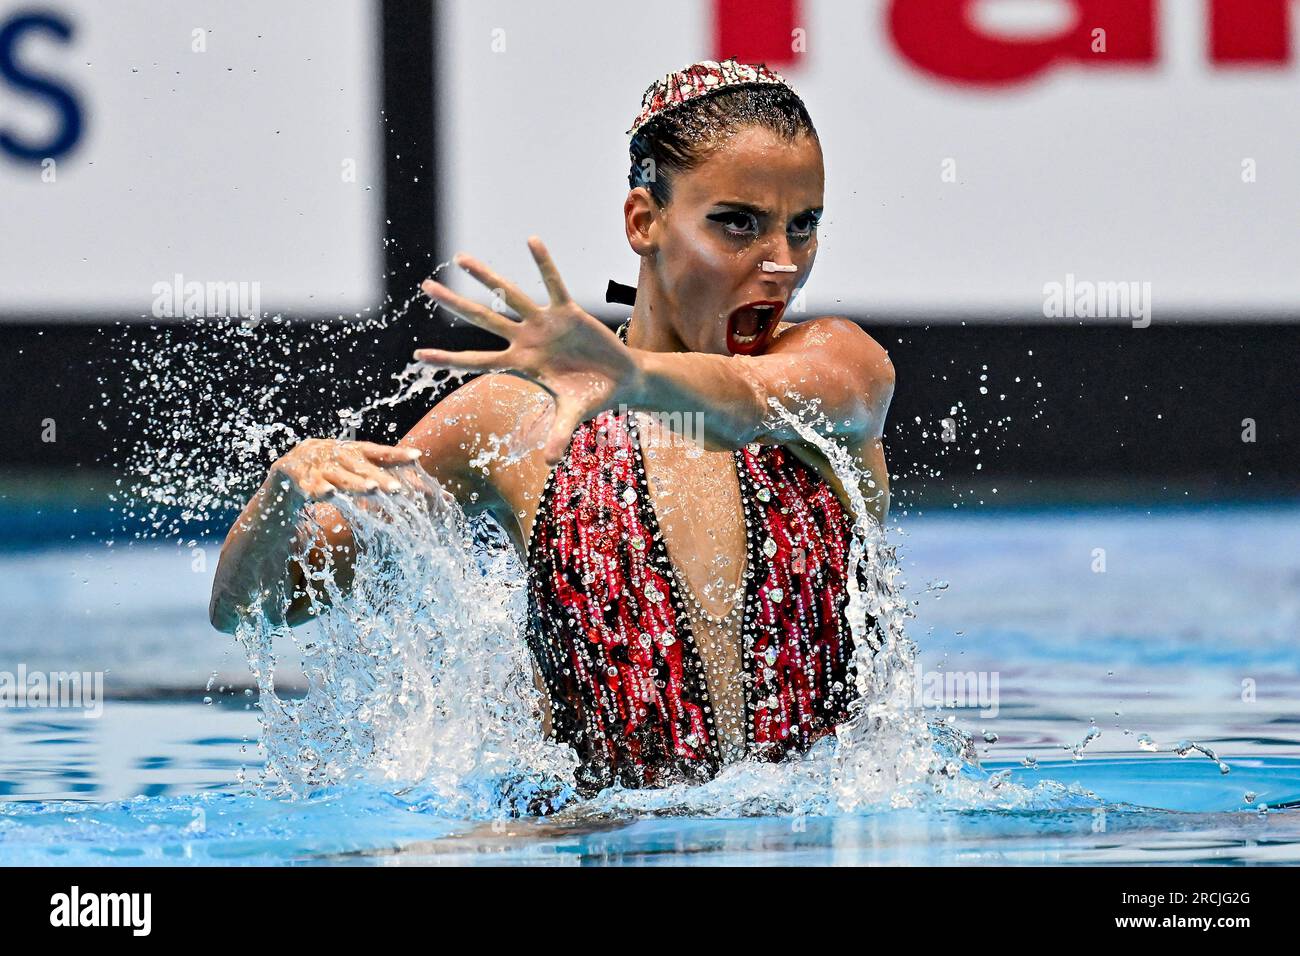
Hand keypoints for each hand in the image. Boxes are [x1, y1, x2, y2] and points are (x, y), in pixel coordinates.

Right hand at [269, 438, 422, 499]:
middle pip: (361, 467)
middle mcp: (338, 455)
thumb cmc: (334, 469)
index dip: (396, 454)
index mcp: (354, 451)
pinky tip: (328, 493)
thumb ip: (386, 476)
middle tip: (398, 489)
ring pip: (339, 476)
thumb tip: (428, 491)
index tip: (417, 456)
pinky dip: (318, 488)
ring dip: (355, 483)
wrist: (290, 467)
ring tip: (372, 489)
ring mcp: (318, 465)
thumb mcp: (358, 469)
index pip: (378, 452)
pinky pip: (309, 485)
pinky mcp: (298, 477)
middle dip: (379, 477)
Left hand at [415, 236, 640, 464]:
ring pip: (510, 296)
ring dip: (487, 278)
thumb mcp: (572, 416)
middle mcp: (526, 340)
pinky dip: (544, 264)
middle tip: (425, 286)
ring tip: (460, 258)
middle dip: (454, 304)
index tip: (417, 356)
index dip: (448, 359)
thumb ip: (558, 436)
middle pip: (482, 320)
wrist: (620, 380)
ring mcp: (544, 324)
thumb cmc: (591, 397)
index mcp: (521, 364)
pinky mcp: (568, 311)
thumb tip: (549, 464)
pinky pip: (553, 283)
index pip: (476, 361)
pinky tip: (531, 240)